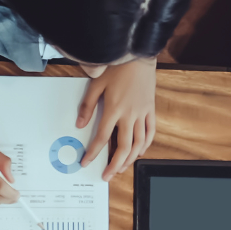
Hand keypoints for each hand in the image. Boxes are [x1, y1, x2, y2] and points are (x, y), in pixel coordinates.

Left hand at [77, 57, 156, 180]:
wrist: (138, 54)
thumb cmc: (117, 66)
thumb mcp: (96, 83)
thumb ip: (88, 106)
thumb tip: (80, 124)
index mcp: (114, 109)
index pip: (102, 137)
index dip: (93, 153)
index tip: (86, 162)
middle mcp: (129, 115)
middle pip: (123, 147)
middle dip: (114, 164)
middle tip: (107, 175)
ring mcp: (142, 113)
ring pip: (138, 144)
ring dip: (130, 159)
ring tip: (121, 168)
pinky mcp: (150, 110)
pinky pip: (150, 132)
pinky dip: (146, 145)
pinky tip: (139, 152)